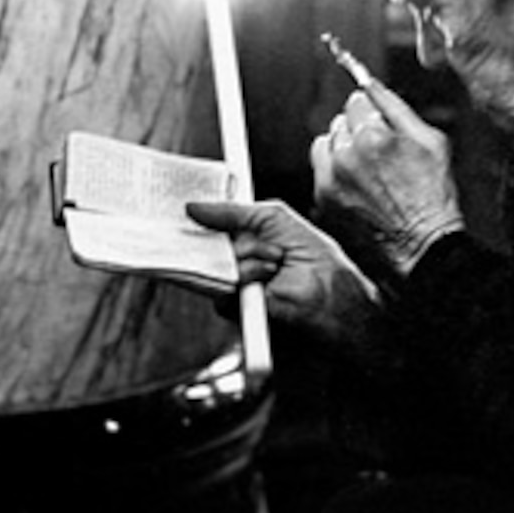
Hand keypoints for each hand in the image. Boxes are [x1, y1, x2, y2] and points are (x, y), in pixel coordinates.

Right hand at [184, 198, 381, 341]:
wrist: (328, 291)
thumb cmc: (311, 254)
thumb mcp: (272, 217)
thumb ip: (231, 211)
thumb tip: (193, 207)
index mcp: (243, 238)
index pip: (209, 227)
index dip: (198, 218)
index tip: (185, 207)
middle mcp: (234, 260)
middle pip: (206, 244)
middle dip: (222, 234)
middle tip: (249, 231)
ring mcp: (233, 283)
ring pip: (217, 263)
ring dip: (249, 255)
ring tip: (276, 258)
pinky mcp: (235, 305)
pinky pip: (221, 287)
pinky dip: (247, 275)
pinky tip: (268, 275)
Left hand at [312, 74, 464, 275]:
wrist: (423, 244)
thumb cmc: (433, 196)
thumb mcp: (431, 141)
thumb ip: (397, 107)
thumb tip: (372, 83)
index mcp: (374, 137)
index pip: (357, 99)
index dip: (372, 109)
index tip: (380, 120)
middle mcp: (347, 156)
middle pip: (342, 119)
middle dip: (359, 127)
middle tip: (381, 149)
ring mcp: (332, 178)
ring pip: (328, 141)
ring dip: (344, 146)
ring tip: (369, 167)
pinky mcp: (325, 197)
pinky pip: (320, 166)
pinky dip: (334, 168)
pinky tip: (357, 181)